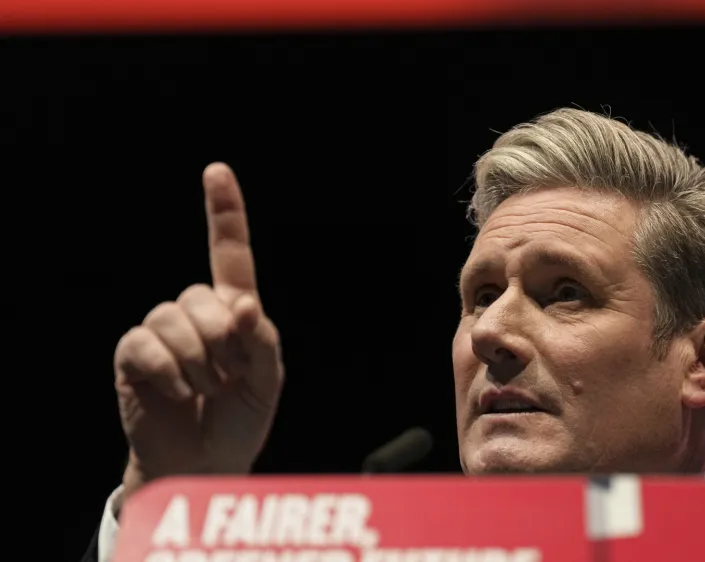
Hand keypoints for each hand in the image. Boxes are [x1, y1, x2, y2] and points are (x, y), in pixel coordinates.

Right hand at [114, 163, 282, 503]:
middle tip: (228, 378)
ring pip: (173, 318)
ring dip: (196, 361)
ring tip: (204, 389)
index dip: (224, 212)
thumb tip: (241, 305)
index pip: (230, 253)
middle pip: (203, 295)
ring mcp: (162, 330)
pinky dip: (167, 371)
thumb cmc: (240, 418)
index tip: (217, 171)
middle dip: (221, 342)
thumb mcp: (268, 381)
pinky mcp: (134, 353)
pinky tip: (176, 391)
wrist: (203, 461)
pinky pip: (145, 343)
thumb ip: (261, 340)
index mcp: (234, 311)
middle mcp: (196, 312)